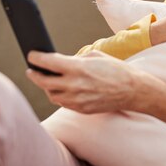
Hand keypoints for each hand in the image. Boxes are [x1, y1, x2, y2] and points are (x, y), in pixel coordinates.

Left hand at [26, 50, 159, 113]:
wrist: (134, 91)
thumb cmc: (117, 70)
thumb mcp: (96, 56)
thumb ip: (76, 59)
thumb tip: (62, 63)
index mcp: (78, 68)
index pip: (47, 62)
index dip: (36, 58)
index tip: (31, 56)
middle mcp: (74, 85)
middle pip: (43, 82)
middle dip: (35, 75)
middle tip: (32, 71)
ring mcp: (77, 99)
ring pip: (52, 95)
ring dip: (48, 87)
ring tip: (49, 81)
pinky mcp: (81, 109)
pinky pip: (63, 103)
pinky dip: (60, 96)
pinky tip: (62, 90)